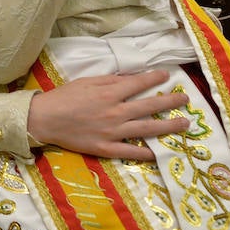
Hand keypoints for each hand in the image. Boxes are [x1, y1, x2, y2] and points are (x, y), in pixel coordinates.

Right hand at [26, 70, 190, 160]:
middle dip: (171, 102)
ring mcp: (112, 132)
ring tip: (184, 124)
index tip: (167, 76)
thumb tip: (131, 77)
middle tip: (185, 100)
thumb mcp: (86, 81)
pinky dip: (146, 153)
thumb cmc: (64, 97)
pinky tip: (159, 153)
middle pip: (150, 106)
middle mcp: (115, 112)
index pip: (139, 84)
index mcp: (110, 93)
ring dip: (169, 126)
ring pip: (147, 129)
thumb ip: (110, 79)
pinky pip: (131, 152)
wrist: (44, 119)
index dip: (155, 79)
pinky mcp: (106, 148)